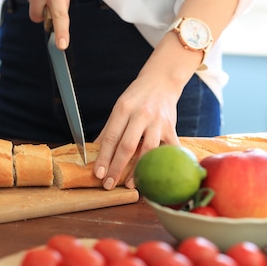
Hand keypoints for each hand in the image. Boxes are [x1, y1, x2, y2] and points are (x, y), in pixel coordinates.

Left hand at [94, 69, 180, 189]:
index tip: (98, 174)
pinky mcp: (171, 127)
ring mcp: (158, 121)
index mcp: (123, 109)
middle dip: (117, 168)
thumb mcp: (120, 108)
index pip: (110, 138)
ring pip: (148, 150)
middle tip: (109, 184)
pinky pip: (169, 149)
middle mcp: (141, 114)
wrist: (162, 81)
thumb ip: (109, 130)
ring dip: (139, 170)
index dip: (103, 158)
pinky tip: (158, 175)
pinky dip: (164, 163)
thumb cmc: (137, 97)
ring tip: (131, 185)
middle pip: (127, 146)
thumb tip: (95, 152)